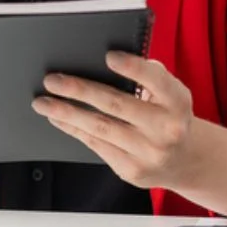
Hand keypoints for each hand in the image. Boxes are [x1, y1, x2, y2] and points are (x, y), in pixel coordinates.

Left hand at [31, 51, 197, 190]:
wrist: (184, 162)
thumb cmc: (168, 116)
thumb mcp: (170, 93)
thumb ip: (149, 76)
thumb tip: (107, 61)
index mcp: (178, 102)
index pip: (157, 81)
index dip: (133, 68)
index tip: (108, 56)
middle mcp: (166, 129)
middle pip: (116, 104)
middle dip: (80, 90)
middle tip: (52, 80)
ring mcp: (148, 152)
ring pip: (100, 128)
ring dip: (66, 113)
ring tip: (42, 102)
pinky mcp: (131, 170)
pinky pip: (96, 145)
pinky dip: (73, 129)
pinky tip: (57, 119)